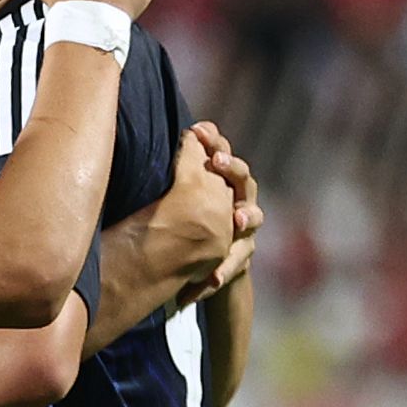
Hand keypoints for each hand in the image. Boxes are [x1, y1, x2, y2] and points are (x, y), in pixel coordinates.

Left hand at [194, 119, 262, 297]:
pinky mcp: (243, 257)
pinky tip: (214, 277)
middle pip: (244, 179)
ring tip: (238, 219)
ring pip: (254, 217)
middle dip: (232, 169)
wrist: (209, 273)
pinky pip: (239, 262)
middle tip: (217, 161)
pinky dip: (225, 270)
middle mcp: (241, 202)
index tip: (196, 130)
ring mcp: (247, 230)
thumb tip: (153, 150)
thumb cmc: (192, 228)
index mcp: (223, 185)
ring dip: (246, 216)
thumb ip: (177, 178)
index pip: (223, 156)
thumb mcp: (183, 202)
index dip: (213, 141)